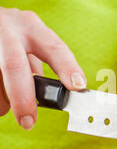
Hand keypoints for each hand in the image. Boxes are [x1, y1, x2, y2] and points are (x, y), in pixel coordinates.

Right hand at [0, 7, 85, 129]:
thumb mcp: (27, 40)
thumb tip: (52, 94)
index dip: (67, 66)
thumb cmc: (8, 34)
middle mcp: (8, 29)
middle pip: (15, 66)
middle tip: (28, 122)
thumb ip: (38, 64)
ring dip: (4, 100)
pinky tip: (0, 99)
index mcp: (30, 26)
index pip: (53, 47)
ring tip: (7, 105)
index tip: (77, 85)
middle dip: (23, 98)